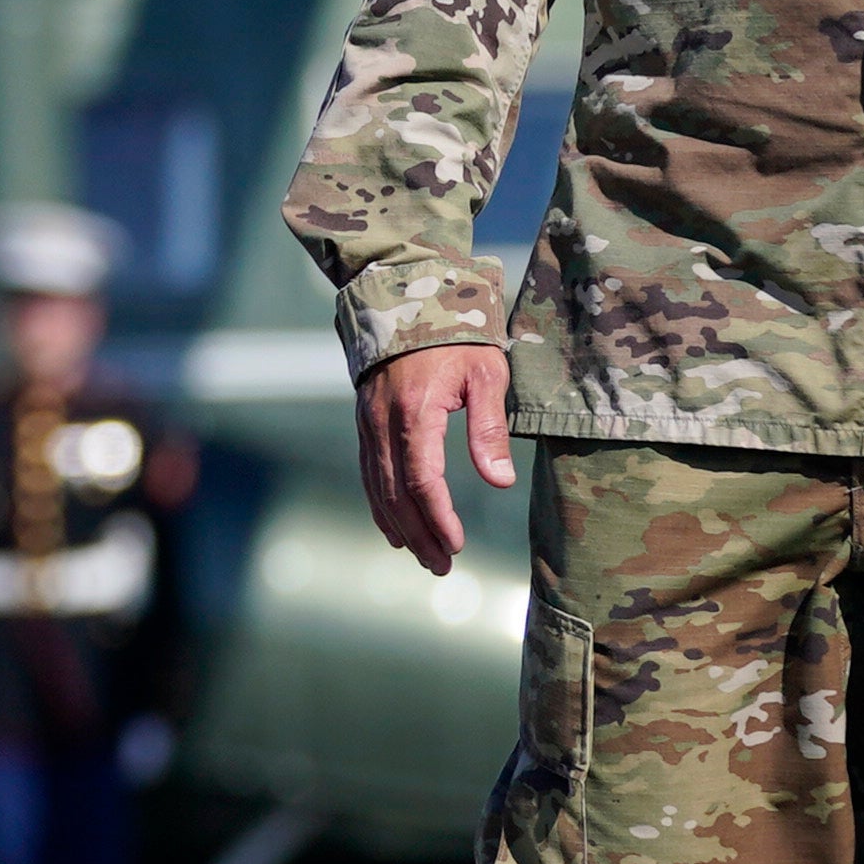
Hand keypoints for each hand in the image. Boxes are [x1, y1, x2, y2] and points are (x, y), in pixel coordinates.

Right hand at [353, 342, 513, 574]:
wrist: (406, 296)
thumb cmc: (456, 334)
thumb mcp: (486, 373)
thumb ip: (489, 428)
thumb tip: (499, 482)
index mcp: (415, 413)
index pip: (424, 483)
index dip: (439, 519)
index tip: (458, 545)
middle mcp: (383, 424)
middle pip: (396, 495)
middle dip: (418, 536)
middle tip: (441, 567)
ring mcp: (368, 424)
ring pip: (377, 489)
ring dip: (399, 527)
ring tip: (422, 556)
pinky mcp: (364, 422)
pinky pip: (368, 473)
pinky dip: (380, 505)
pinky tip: (393, 526)